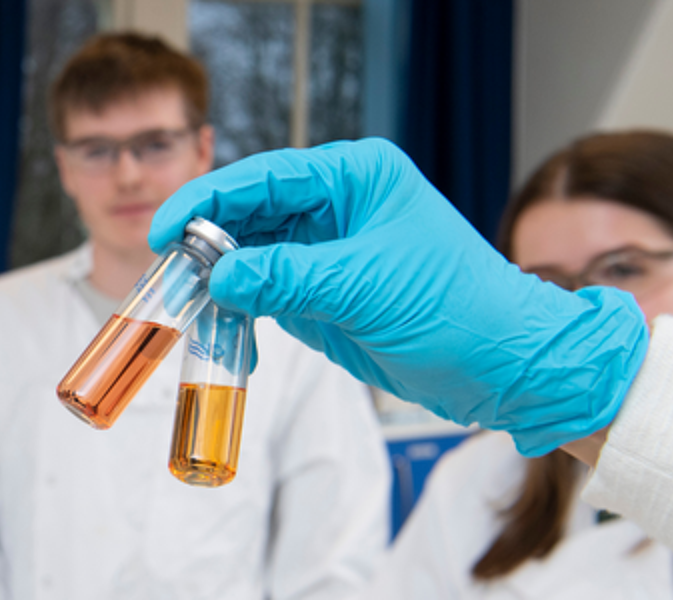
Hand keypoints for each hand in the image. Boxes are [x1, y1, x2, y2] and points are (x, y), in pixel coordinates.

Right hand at [149, 138, 648, 455]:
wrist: (506, 368)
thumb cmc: (460, 309)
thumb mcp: (365, 287)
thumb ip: (286, 277)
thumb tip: (218, 275)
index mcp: (356, 176)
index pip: (264, 176)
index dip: (207, 200)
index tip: (166, 228)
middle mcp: (337, 204)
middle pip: (248, 212)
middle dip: (205, 241)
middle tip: (165, 271)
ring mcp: (326, 248)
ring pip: (249, 254)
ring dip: (217, 279)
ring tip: (183, 302)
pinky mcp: (321, 291)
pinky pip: (262, 291)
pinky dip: (238, 308)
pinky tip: (218, 326)